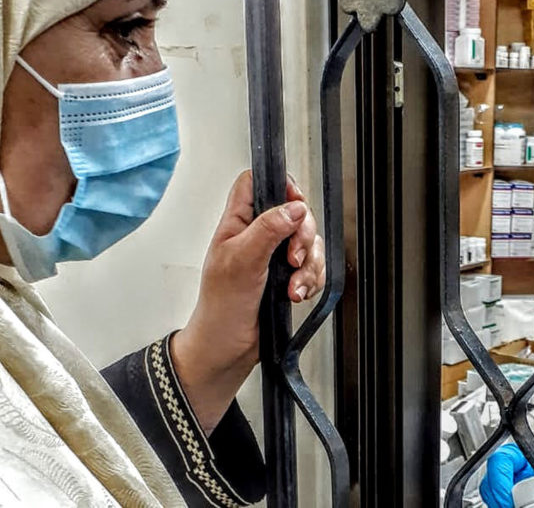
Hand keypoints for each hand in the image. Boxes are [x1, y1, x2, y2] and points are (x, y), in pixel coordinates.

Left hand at [171, 170, 325, 432]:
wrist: (228, 349)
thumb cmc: (220, 308)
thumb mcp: (241, 262)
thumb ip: (267, 230)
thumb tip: (294, 208)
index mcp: (237, 223)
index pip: (257, 182)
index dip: (279, 185)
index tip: (294, 205)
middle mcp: (257, 235)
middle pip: (294, 213)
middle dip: (302, 236)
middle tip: (292, 257)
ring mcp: (273, 256)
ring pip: (308, 242)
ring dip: (308, 265)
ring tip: (293, 285)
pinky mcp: (288, 276)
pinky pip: (313, 266)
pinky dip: (311, 280)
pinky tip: (297, 294)